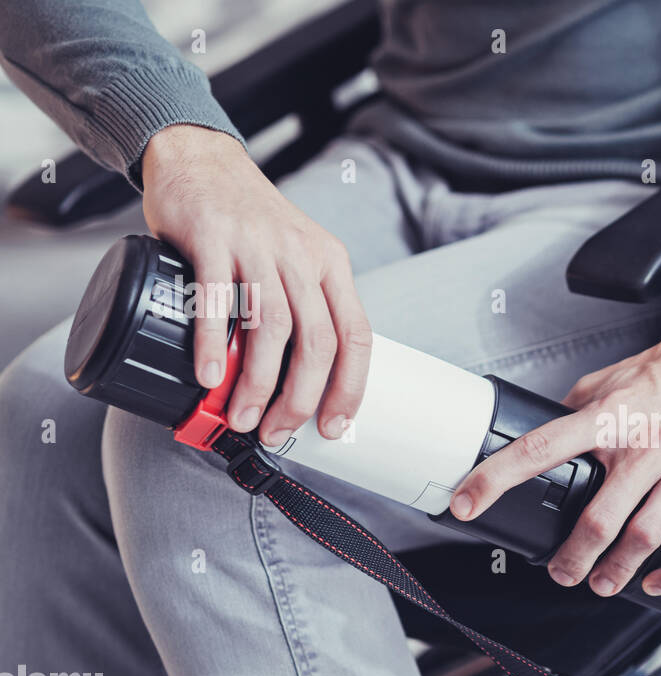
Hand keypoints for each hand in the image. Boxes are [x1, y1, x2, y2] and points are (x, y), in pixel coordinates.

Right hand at [141, 124, 370, 444]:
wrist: (201, 159)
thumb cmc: (250, 219)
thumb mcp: (298, 255)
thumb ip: (307, 307)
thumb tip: (307, 380)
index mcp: (332, 265)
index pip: (357, 336)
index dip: (350, 387)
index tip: (335, 426)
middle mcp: (302, 256)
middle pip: (317, 341)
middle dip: (300, 398)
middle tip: (277, 429)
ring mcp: (257, 246)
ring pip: (272, 327)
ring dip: (257, 383)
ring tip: (241, 415)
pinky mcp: (212, 238)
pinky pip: (218, 300)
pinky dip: (213, 343)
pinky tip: (209, 375)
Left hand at [450, 331, 660, 596]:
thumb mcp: (615, 377)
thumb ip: (578, 406)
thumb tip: (545, 429)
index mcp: (611, 417)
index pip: (540, 449)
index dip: (495, 479)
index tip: (466, 503)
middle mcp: (647, 446)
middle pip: (597, 520)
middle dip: (570, 559)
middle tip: (561, 571)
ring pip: (643, 541)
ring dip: (615, 574)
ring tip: (602, 582)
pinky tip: (660, 581)